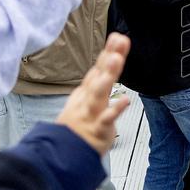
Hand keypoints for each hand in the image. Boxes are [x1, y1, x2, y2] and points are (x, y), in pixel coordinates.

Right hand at [56, 33, 130, 155]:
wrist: (63, 152)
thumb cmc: (78, 125)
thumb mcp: (84, 99)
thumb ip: (96, 79)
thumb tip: (105, 60)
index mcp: (87, 92)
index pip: (99, 68)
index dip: (108, 52)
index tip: (118, 37)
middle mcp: (88, 99)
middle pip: (99, 76)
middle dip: (108, 59)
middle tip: (118, 42)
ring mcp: (92, 113)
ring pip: (98, 93)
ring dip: (106, 77)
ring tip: (115, 61)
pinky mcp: (97, 129)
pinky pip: (107, 119)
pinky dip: (115, 109)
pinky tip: (125, 100)